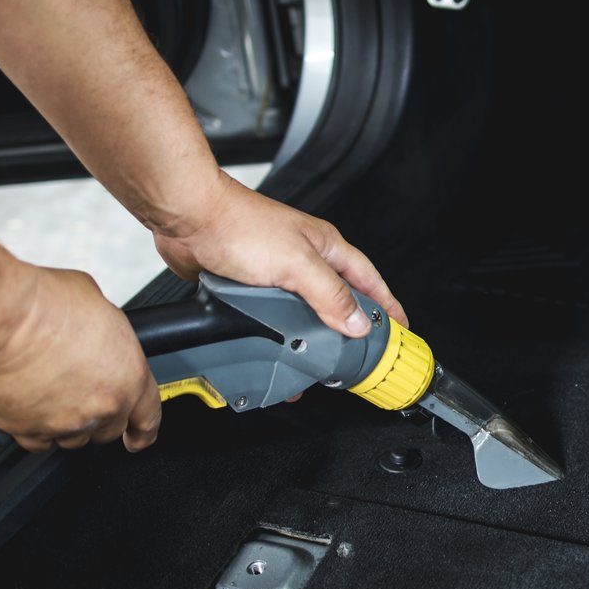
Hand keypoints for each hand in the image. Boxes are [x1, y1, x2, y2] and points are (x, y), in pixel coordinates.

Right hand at [0, 266, 160, 451]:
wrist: (2, 320)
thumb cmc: (45, 306)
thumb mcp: (97, 304)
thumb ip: (107, 332)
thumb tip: (99, 333)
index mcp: (129, 376)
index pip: (148, 418)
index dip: (142, 431)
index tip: (137, 437)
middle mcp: (101, 406)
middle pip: (109, 430)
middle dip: (99, 417)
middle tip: (82, 394)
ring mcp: (65, 422)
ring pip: (73, 439)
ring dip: (68, 424)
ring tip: (53, 394)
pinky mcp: (28, 429)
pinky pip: (37, 442)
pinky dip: (35, 430)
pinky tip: (31, 407)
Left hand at [152, 174, 407, 337]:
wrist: (187, 219)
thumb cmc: (238, 224)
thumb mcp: (296, 263)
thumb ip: (330, 294)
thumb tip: (358, 322)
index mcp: (325, 248)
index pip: (369, 280)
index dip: (387, 305)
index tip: (400, 328)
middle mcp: (304, 260)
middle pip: (338, 301)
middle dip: (349, 329)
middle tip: (360, 359)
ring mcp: (277, 275)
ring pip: (303, 314)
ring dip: (310, 340)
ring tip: (317, 369)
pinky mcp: (250, 288)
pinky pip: (272, 320)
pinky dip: (277, 339)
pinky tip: (276, 355)